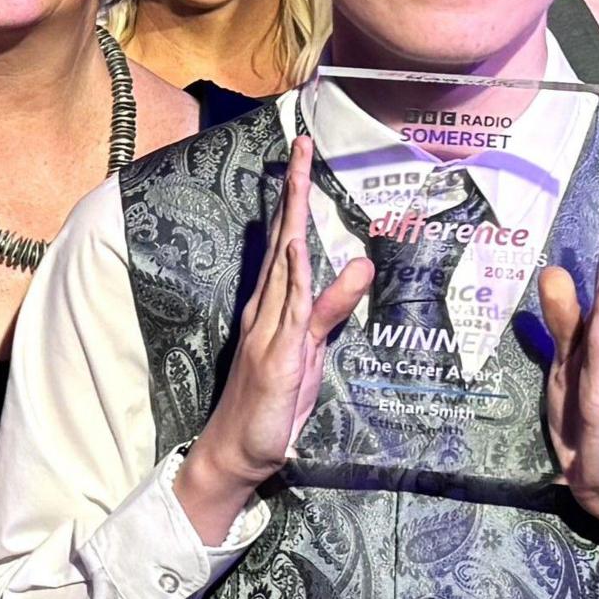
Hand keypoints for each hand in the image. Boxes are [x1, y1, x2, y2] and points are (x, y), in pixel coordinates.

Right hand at [175, 135, 371, 541]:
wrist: (237, 453)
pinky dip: (305, 281)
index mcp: (272, 309)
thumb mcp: (310, 354)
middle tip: (301, 145)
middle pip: (282, 241)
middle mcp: (267, 312)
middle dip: (292, 192)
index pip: (287, 246)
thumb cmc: (271, 408)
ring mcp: (271, 332)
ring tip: (301, 176)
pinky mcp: (280, 359)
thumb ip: (331, 310)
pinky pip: (296, 313)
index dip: (295, 203)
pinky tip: (315, 252)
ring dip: (294, 219)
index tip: (303, 161)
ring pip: (286, 264)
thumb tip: (360, 268)